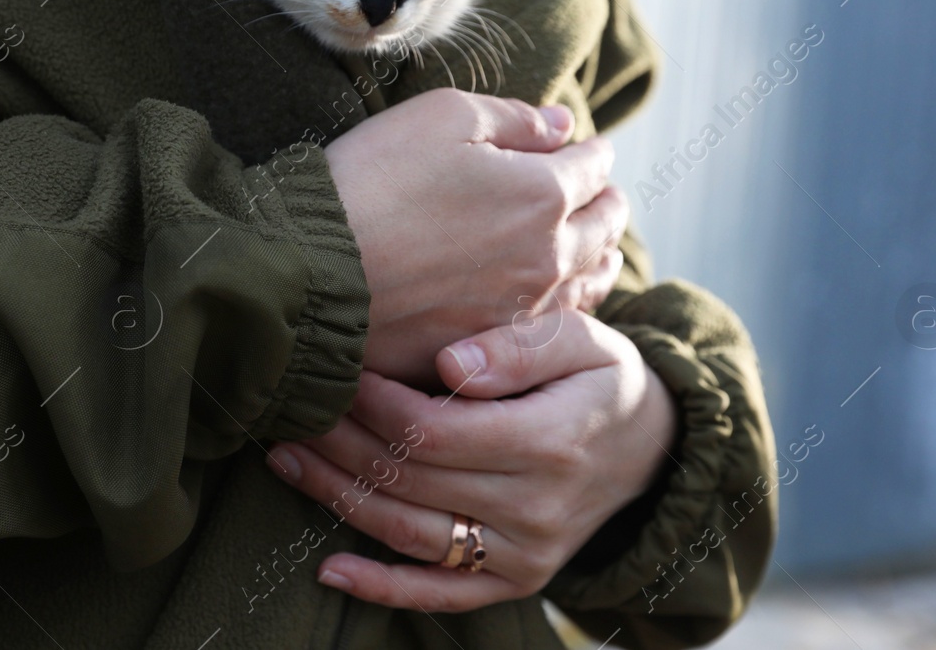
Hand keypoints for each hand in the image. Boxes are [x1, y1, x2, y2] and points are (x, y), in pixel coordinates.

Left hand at [267, 311, 676, 610]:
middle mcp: (535, 508)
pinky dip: (382, 588)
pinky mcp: (515, 581)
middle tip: (292, 405)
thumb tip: (450, 363)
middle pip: (410, 479)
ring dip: (337, 498)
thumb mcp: (581, 340)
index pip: (433, 431)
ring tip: (284, 459)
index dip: (374, 403)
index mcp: (550, 441)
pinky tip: (329, 570)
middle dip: (340, 441)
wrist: (652, 448)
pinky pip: (441, 594)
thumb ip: (519, 346)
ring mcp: (524, 554)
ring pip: (410, 533)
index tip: (339, 369)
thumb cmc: (601, 378)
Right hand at [325, 88, 628, 383]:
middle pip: (603, 226)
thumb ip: (513, 119)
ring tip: (604, 246)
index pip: (591, 165)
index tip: (588, 145)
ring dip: (601, 256)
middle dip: (608, 201)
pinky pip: (549, 325)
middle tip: (608, 193)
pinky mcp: (485, 346)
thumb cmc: (372, 180)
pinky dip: (567, 303)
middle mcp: (546, 257)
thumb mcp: (441, 117)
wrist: (313, 270)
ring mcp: (518, 310)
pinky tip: (561, 297)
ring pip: (587, 282)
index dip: (591, 150)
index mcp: (543, 194)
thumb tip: (562, 125)